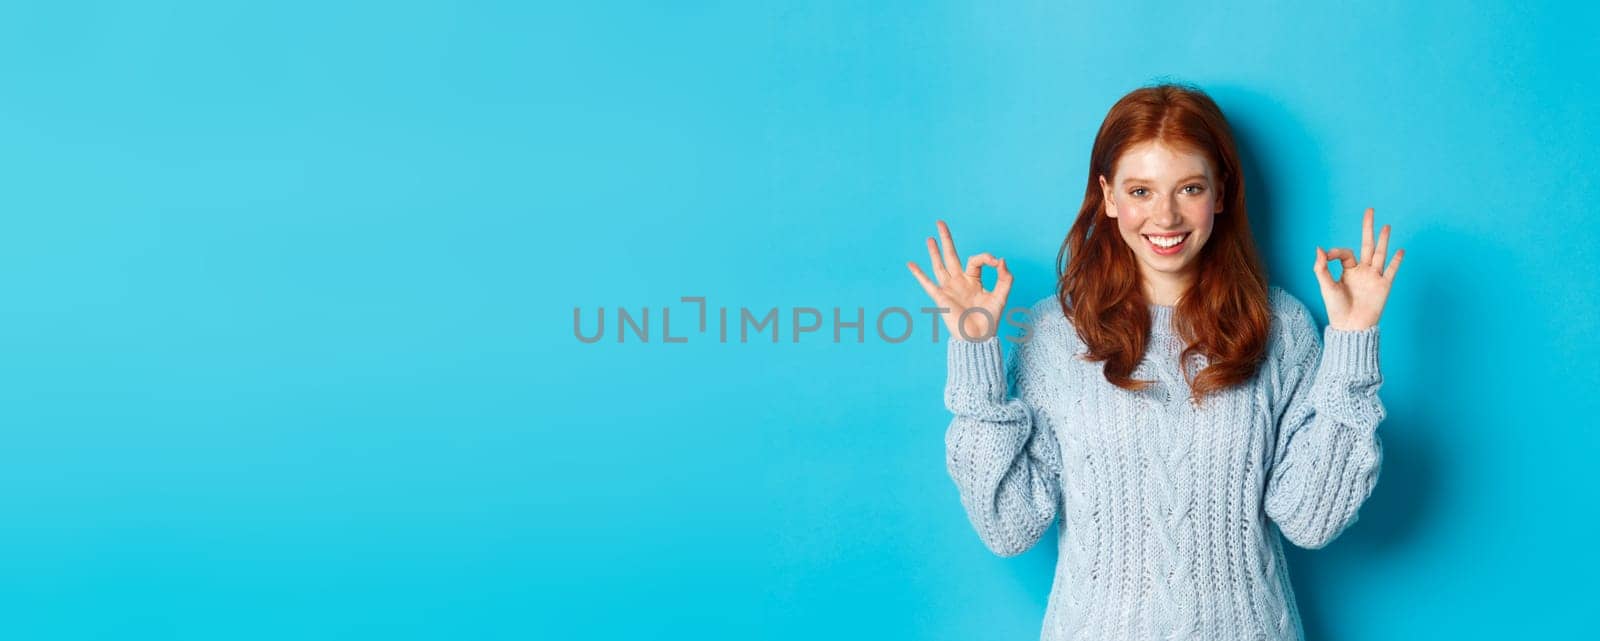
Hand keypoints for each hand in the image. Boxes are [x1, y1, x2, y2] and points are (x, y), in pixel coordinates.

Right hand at [906, 220, 1011, 340]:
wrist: (978, 338)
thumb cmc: (990, 320)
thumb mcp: (1002, 296)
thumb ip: (1005, 277)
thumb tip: (1001, 259)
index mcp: (974, 280)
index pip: (976, 260)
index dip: (986, 257)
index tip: (996, 262)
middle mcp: (959, 282)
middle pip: (951, 255)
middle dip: (946, 239)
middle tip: (940, 222)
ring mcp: (949, 289)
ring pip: (939, 265)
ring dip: (934, 251)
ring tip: (930, 237)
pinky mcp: (941, 297)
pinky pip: (927, 283)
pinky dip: (919, 274)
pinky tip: (911, 264)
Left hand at [1314, 207, 1404, 330]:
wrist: (1351, 327)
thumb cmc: (1336, 309)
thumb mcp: (1326, 287)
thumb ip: (1321, 268)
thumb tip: (1319, 248)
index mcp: (1347, 271)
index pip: (1346, 253)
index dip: (1336, 252)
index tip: (1328, 256)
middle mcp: (1362, 271)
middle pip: (1367, 245)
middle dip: (1368, 228)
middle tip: (1369, 211)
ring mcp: (1374, 277)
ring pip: (1380, 254)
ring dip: (1383, 240)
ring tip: (1386, 226)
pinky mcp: (1384, 286)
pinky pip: (1391, 271)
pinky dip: (1396, 261)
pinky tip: (1401, 250)